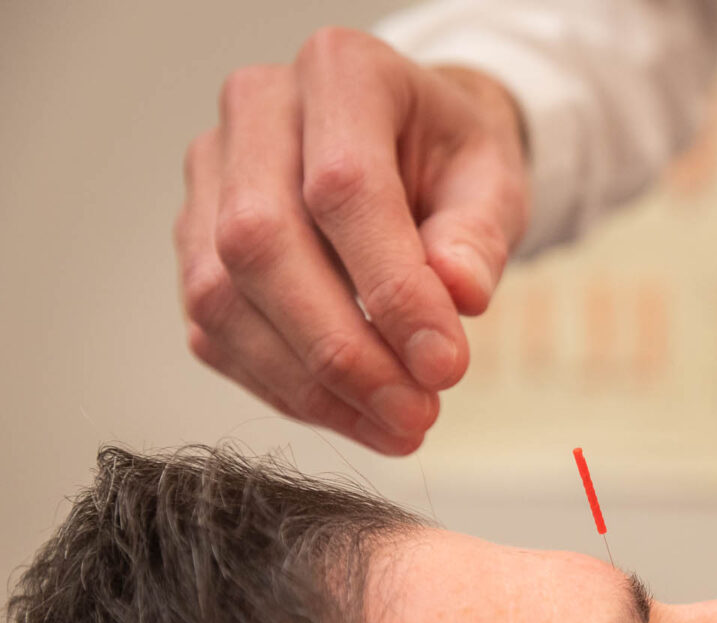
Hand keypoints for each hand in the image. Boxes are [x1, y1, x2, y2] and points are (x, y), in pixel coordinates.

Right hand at [175, 28, 526, 453]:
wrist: (415, 151)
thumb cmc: (453, 161)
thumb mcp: (495, 182)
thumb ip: (479, 236)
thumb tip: (458, 296)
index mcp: (340, 73)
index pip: (344, 188)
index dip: (392, 290)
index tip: (445, 366)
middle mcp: (256, 113)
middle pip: (261, 243)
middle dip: (340, 350)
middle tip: (414, 413)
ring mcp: (210, 177)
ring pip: (222, 296)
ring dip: (308, 384)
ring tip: (394, 428)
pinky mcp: (195, 243)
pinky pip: (216, 332)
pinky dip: (284, 389)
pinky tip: (353, 415)